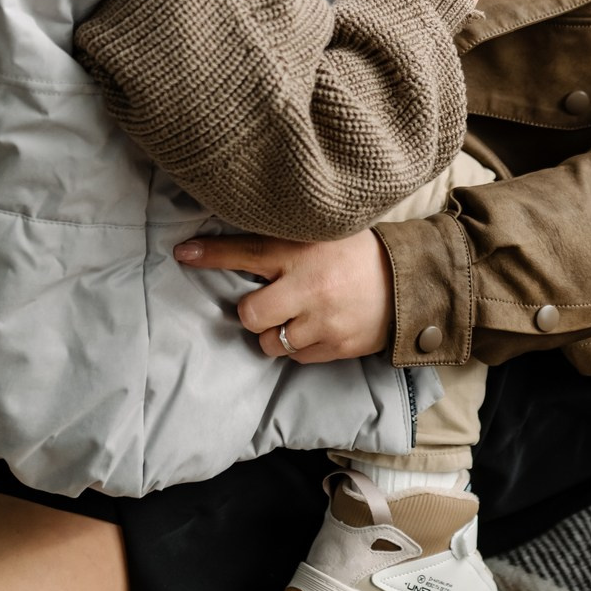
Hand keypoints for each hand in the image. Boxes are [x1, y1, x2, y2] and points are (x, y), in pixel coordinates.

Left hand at [173, 228, 393, 362]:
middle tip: (266, 304)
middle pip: (250, 314)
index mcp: (302, 249)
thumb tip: (239, 247)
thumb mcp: (322, 233)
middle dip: (252, 312)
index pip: (246, 251)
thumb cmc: (357, 254)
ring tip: (295, 317)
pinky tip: (316, 328)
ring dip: (274, 333)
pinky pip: (296, 358)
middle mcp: (309, 286)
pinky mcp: (336, 347)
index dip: (210, 254)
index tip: (182, 254)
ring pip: (269, 342)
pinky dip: (299, 347)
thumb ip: (285, 240)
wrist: (409, 283)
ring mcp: (323, 320)